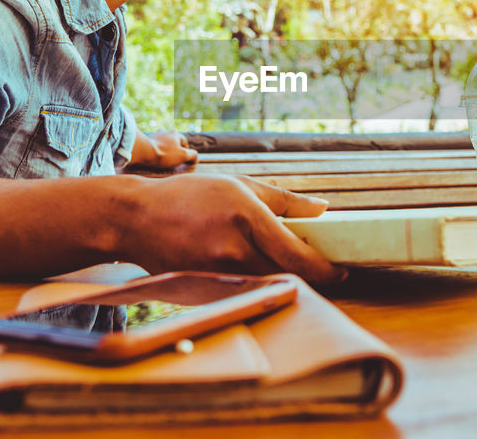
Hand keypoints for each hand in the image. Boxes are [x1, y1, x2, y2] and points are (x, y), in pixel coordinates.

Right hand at [115, 173, 345, 285]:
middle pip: (286, 274)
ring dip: (283, 278)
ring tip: (286, 263)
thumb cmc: (190, 196)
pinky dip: (258, 284)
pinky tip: (256, 269)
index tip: (341, 270)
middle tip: (323, 268)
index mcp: (245, 215)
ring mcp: (216, 272)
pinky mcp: (204, 289)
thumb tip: (323, 209)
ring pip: (266, 285)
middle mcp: (231, 247)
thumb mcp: (239, 185)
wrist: (135, 218)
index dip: (324, 268)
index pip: (296, 253)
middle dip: (309, 274)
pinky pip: (243, 291)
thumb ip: (285, 200)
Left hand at [129, 130, 197, 170]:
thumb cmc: (164, 154)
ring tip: (162, 158)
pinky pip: (152, 145)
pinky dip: (154, 150)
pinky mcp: (145, 140)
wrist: (144, 152)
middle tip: (173, 158)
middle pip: (172, 141)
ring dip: (163, 148)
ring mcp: (154, 135)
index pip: (183, 141)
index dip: (185, 150)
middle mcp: (164, 132)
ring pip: (162, 142)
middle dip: (174, 148)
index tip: (184, 158)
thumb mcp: (183, 156)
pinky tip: (153, 157)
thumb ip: (192, 155)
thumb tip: (195, 158)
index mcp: (175, 134)